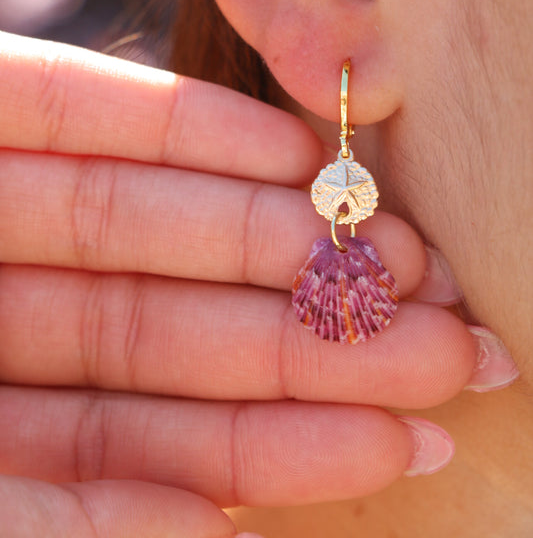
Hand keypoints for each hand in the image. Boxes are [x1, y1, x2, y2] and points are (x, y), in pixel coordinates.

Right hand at [0, 31, 502, 534]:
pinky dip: (187, 126)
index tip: (398, 434)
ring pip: (148, 216)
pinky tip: (290, 152)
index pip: (144, 432)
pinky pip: (86, 111)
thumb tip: (205, 525)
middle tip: (435, 337)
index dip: (271, 440)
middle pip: (170, 317)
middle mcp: (1, 305)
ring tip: (394, 252)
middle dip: (307, 324)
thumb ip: (61, 522)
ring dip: (275, 227)